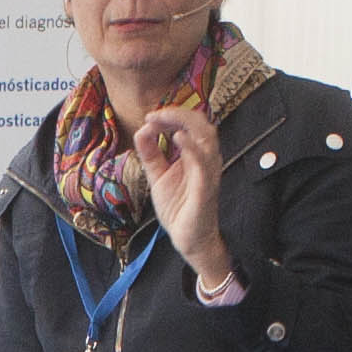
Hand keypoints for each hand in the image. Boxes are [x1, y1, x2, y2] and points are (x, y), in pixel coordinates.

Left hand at [135, 101, 229, 279]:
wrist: (187, 238)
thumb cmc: (178, 207)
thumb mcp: (158, 175)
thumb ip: (150, 153)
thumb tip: (142, 129)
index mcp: (196, 154)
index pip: (190, 123)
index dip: (171, 115)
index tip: (149, 117)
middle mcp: (206, 159)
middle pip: (202, 123)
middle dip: (178, 113)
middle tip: (154, 115)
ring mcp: (208, 172)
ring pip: (207, 137)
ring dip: (185, 122)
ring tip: (163, 119)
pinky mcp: (206, 188)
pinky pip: (204, 163)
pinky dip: (192, 147)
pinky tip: (178, 137)